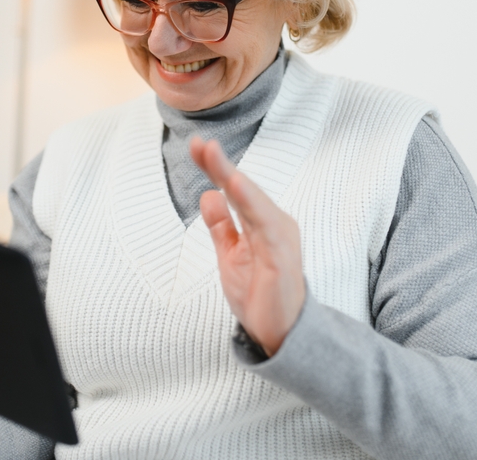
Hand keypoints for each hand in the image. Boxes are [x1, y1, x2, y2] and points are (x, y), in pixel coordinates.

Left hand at [190, 136, 305, 355]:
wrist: (281, 332)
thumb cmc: (260, 292)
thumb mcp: (231, 254)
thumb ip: (222, 226)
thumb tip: (208, 195)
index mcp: (262, 221)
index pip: (235, 189)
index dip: (215, 167)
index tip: (195, 147)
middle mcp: (274, 223)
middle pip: (244, 189)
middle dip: (221, 165)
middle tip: (200, 144)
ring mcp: (280, 238)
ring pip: (254, 202)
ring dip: (233, 178)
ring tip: (214, 157)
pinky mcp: (281, 256)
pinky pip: (265, 226)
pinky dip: (250, 205)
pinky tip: (235, 188)